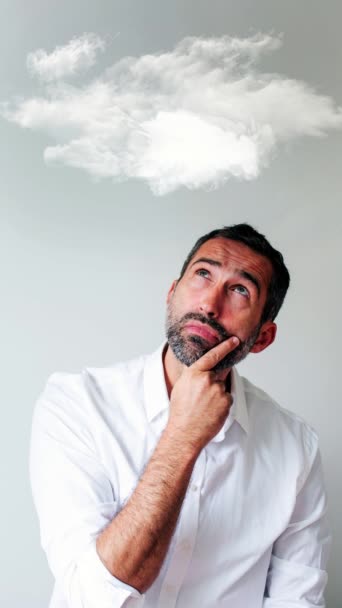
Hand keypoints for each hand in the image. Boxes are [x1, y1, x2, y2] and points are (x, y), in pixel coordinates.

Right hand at [166, 336, 239, 451]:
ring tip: (204, 407)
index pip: (212, 356)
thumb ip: (193, 375)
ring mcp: (218, 390)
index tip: (234, 340)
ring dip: (216, 395)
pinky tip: (211, 412)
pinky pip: (227, 399)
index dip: (225, 347)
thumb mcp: (181, 387)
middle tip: (202, 398)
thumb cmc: (180, 412)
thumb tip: (201, 369)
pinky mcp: (226, 401)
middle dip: (213, 384)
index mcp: (194, 373)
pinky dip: (221, 404)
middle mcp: (207, 379)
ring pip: (222, 388)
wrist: (185, 432)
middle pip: (217, 375)